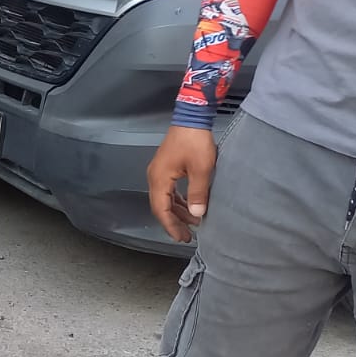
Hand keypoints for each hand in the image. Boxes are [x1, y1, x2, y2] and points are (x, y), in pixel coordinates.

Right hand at [147, 125, 217, 243]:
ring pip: (165, 199)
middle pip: (160, 206)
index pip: (161, 209)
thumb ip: (198, 193)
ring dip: (177, 212)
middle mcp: (154, 177)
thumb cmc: (195, 142)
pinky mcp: (166, 168)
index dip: (171, 225)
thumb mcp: (201, 169)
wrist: (191, 118)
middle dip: (173, 222)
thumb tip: (197, 214)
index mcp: (159, 179)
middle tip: (187, 236)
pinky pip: (169, 190)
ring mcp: (159, 172)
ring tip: (192, 223)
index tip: (182, 238)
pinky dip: (178, 201)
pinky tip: (189, 206)